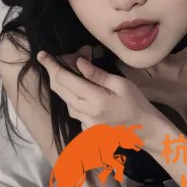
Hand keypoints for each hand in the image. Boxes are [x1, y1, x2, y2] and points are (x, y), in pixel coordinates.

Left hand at [37, 49, 161, 141]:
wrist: (145, 130)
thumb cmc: (136, 103)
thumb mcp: (121, 84)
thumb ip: (97, 74)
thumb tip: (78, 62)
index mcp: (94, 99)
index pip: (65, 79)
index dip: (52, 66)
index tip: (42, 55)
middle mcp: (86, 113)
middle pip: (60, 91)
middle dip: (52, 74)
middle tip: (52, 60)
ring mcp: (85, 124)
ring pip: (65, 102)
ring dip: (62, 87)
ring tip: (66, 73)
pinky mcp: (88, 130)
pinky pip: (74, 112)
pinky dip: (72, 100)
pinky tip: (79, 93)